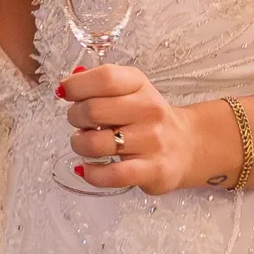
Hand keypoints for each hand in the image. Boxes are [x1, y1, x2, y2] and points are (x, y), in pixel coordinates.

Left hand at [62, 65, 216, 195]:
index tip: (66, 93)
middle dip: (74, 117)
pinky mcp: (153, 170)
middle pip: (92, 111)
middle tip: (80, 123)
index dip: (76, 85)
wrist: (188, 145)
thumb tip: (65, 86)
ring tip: (85, 144)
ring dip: (79, 145)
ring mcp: (153, 141)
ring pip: (95, 144)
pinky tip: (86, 168)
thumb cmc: (148, 116)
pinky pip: (111, 175)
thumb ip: (97, 83)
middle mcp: (149, 109)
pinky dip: (91, 173)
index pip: (104, 78)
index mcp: (139, 84)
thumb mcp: (129, 89)